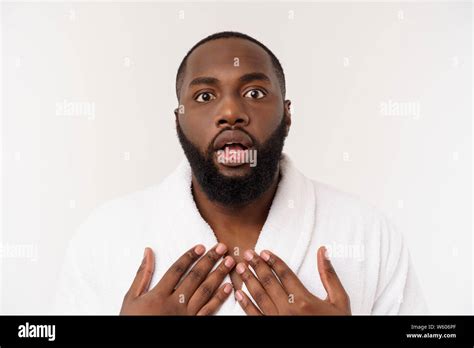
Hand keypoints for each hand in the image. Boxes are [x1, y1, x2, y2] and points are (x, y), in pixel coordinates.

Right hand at [120, 243, 234, 314]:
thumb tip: (148, 251)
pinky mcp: (193, 323)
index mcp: (159, 294)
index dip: (190, 257)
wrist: (138, 345)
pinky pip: (209, 310)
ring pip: (205, 291)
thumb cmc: (132, 321)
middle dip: (210, 260)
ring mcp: (186, 315)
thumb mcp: (131, 298)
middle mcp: (175, 303)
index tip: (201, 247)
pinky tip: (228, 287)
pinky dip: (220, 298)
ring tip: (229, 262)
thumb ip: (142, 274)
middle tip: (222, 248)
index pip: (178, 270)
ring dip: (218, 275)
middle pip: (195, 277)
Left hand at [234, 246, 350, 314]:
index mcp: (304, 299)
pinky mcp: (271, 329)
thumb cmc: (335, 324)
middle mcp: (288, 309)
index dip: (273, 261)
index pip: (284, 274)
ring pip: (259, 296)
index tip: (263, 252)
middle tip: (247, 254)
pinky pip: (255, 315)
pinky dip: (245, 304)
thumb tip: (323, 252)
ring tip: (240, 268)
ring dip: (248, 280)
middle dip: (256, 266)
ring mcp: (278, 319)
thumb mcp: (339, 301)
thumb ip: (329, 276)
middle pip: (269, 282)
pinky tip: (238, 293)